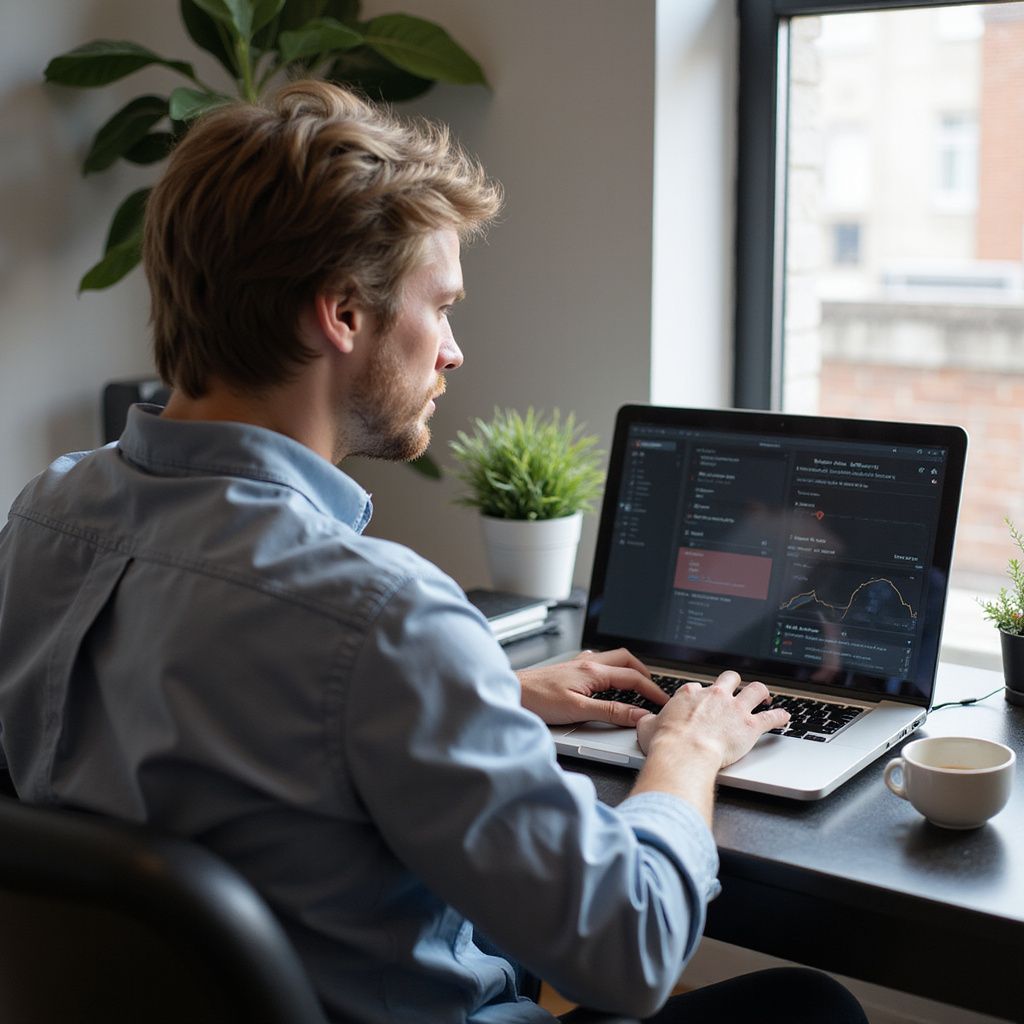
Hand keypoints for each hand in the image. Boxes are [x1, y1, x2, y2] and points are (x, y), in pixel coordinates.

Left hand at [516, 648, 667, 725]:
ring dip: (627, 669)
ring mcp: (577, 665)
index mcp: (593, 671)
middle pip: (626, 660)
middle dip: (644, 673)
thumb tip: (637, 715)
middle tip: (653, 690)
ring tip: (636, 685)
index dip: (653, 690)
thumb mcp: (579, 711)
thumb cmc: (537, 700)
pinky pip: (597, 664)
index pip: (633, 678)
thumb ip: (610, 713)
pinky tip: (605, 681)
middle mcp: (587, 663)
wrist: (510, 693)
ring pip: (612, 659)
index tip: (664, 702)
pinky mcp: (569, 670)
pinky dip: (609, 670)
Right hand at [635, 670, 788, 770]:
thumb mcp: (647, 728)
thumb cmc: (666, 743)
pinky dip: (780, 716)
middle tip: (737, 690)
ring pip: (755, 690)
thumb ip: (648, 722)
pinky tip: (785, 717)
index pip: (698, 687)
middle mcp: (715, 696)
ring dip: (762, 692)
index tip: (702, 702)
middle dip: (734, 682)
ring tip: (766, 695)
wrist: (685, 753)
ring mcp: (734, 709)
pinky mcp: (750, 725)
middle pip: (729, 679)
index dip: (701, 694)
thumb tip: (644, 722)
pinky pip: (771, 717)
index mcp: (690, 694)